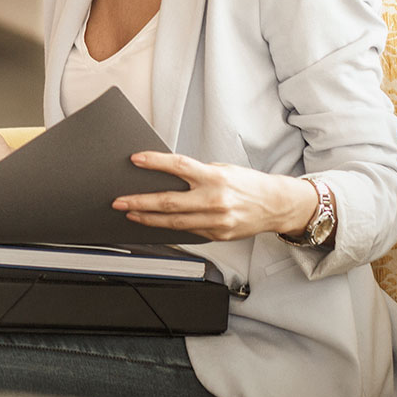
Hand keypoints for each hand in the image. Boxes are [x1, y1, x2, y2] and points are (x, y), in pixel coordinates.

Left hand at [112, 153, 322, 241]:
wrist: (276, 205)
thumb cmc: (248, 184)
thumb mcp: (222, 169)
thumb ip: (197, 173)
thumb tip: (166, 174)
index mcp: (215, 178)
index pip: (178, 166)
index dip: (154, 162)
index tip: (136, 159)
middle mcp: (214, 200)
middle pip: (169, 202)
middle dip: (140, 202)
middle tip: (120, 200)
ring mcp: (216, 222)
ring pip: (174, 223)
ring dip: (148, 219)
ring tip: (131, 213)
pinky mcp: (218, 236)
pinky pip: (187, 232)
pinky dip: (169, 228)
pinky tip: (155, 224)